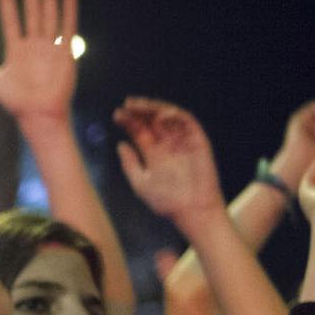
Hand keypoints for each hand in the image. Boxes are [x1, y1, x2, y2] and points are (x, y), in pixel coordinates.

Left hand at [0, 0, 79, 124]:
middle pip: (31, 11)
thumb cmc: (18, 102)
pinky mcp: (64, 53)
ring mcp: (49, 47)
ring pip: (49, 15)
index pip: (11, 19)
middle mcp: (33, 44)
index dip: (8, 2)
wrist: (39, 115)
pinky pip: (67, 28)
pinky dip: (68, 12)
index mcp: (16, 49)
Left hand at [115, 98, 224, 229]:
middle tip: (127, 105)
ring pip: (167, 117)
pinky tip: (160, 116)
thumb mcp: (141, 183)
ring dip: (154, 108)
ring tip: (140, 106)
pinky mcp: (197, 140)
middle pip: (151, 120)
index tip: (117, 115)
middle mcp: (167, 144)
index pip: (139, 131)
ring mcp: (182, 140)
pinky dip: (174, 115)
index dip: (128, 121)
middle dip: (139, 111)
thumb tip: (120, 144)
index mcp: (152, 153)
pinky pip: (186, 122)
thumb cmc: (166, 201)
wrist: (192, 210)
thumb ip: (130, 164)